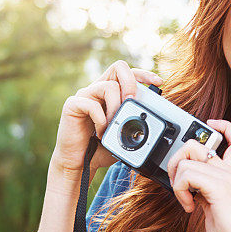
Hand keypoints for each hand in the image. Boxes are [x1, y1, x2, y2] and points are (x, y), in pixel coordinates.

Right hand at [51, 60, 162, 178]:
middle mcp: (97, 89)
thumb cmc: (99, 148)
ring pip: (108, 86)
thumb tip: (149, 118)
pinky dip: (101, 120)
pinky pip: (91, 104)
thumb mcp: (122, 134)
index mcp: (109, 93)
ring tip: (113, 125)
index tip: (158, 82)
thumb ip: (133, 123)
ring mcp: (84, 96)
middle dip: (131, 83)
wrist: (79, 164)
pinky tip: (100, 132)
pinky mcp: (72, 105)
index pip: (127, 73)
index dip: (143, 74)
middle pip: (118, 67)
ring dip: (116, 107)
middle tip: (132, 102)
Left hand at [166, 119, 230, 231]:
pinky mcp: (218, 187)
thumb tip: (184, 184)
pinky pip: (187, 175)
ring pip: (185, 160)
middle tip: (179, 185)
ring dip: (177, 183)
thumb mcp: (212, 206)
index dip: (222, 127)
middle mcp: (227, 171)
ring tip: (185, 200)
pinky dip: (180, 191)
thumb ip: (202, 191)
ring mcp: (224, 177)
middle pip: (194, 145)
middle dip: (176, 163)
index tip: (210, 125)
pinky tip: (189, 206)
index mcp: (228, 173)